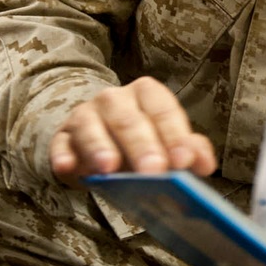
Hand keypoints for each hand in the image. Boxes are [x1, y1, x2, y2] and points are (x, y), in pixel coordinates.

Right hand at [49, 76, 217, 183]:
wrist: (95, 146)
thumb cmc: (138, 145)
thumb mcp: (165, 144)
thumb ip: (188, 150)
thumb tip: (204, 164)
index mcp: (146, 94)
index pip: (162, 109)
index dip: (174, 135)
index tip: (183, 162)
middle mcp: (114, 99)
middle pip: (128, 119)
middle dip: (142, 145)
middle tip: (153, 171)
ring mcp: (85, 116)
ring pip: (91, 126)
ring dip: (100, 146)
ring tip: (109, 168)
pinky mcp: (62, 137)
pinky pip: (61, 144)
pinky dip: (63, 156)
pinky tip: (68, 168)